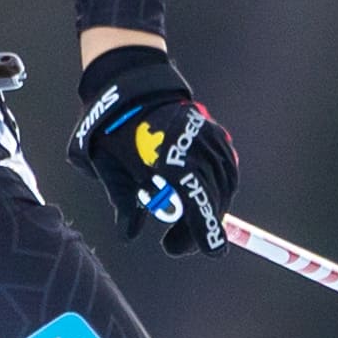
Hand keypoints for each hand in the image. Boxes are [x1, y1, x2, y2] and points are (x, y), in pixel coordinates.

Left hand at [66, 45, 235, 252]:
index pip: (198, 202)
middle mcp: (197, 147)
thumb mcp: (110, 168)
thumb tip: (130, 234)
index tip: (212, 252)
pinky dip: (220, 186)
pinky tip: (205, 198)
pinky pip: (226, 167)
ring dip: (211, 206)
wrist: (129, 86)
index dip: (205, 231)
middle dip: (200, 226)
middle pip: (213, 197)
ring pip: (224, 183)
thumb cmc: (114, 128)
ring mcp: (209, 137)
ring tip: (186, 222)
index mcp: (171, 158)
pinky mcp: (213, 132)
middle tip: (175, 244)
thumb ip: (124, 202)